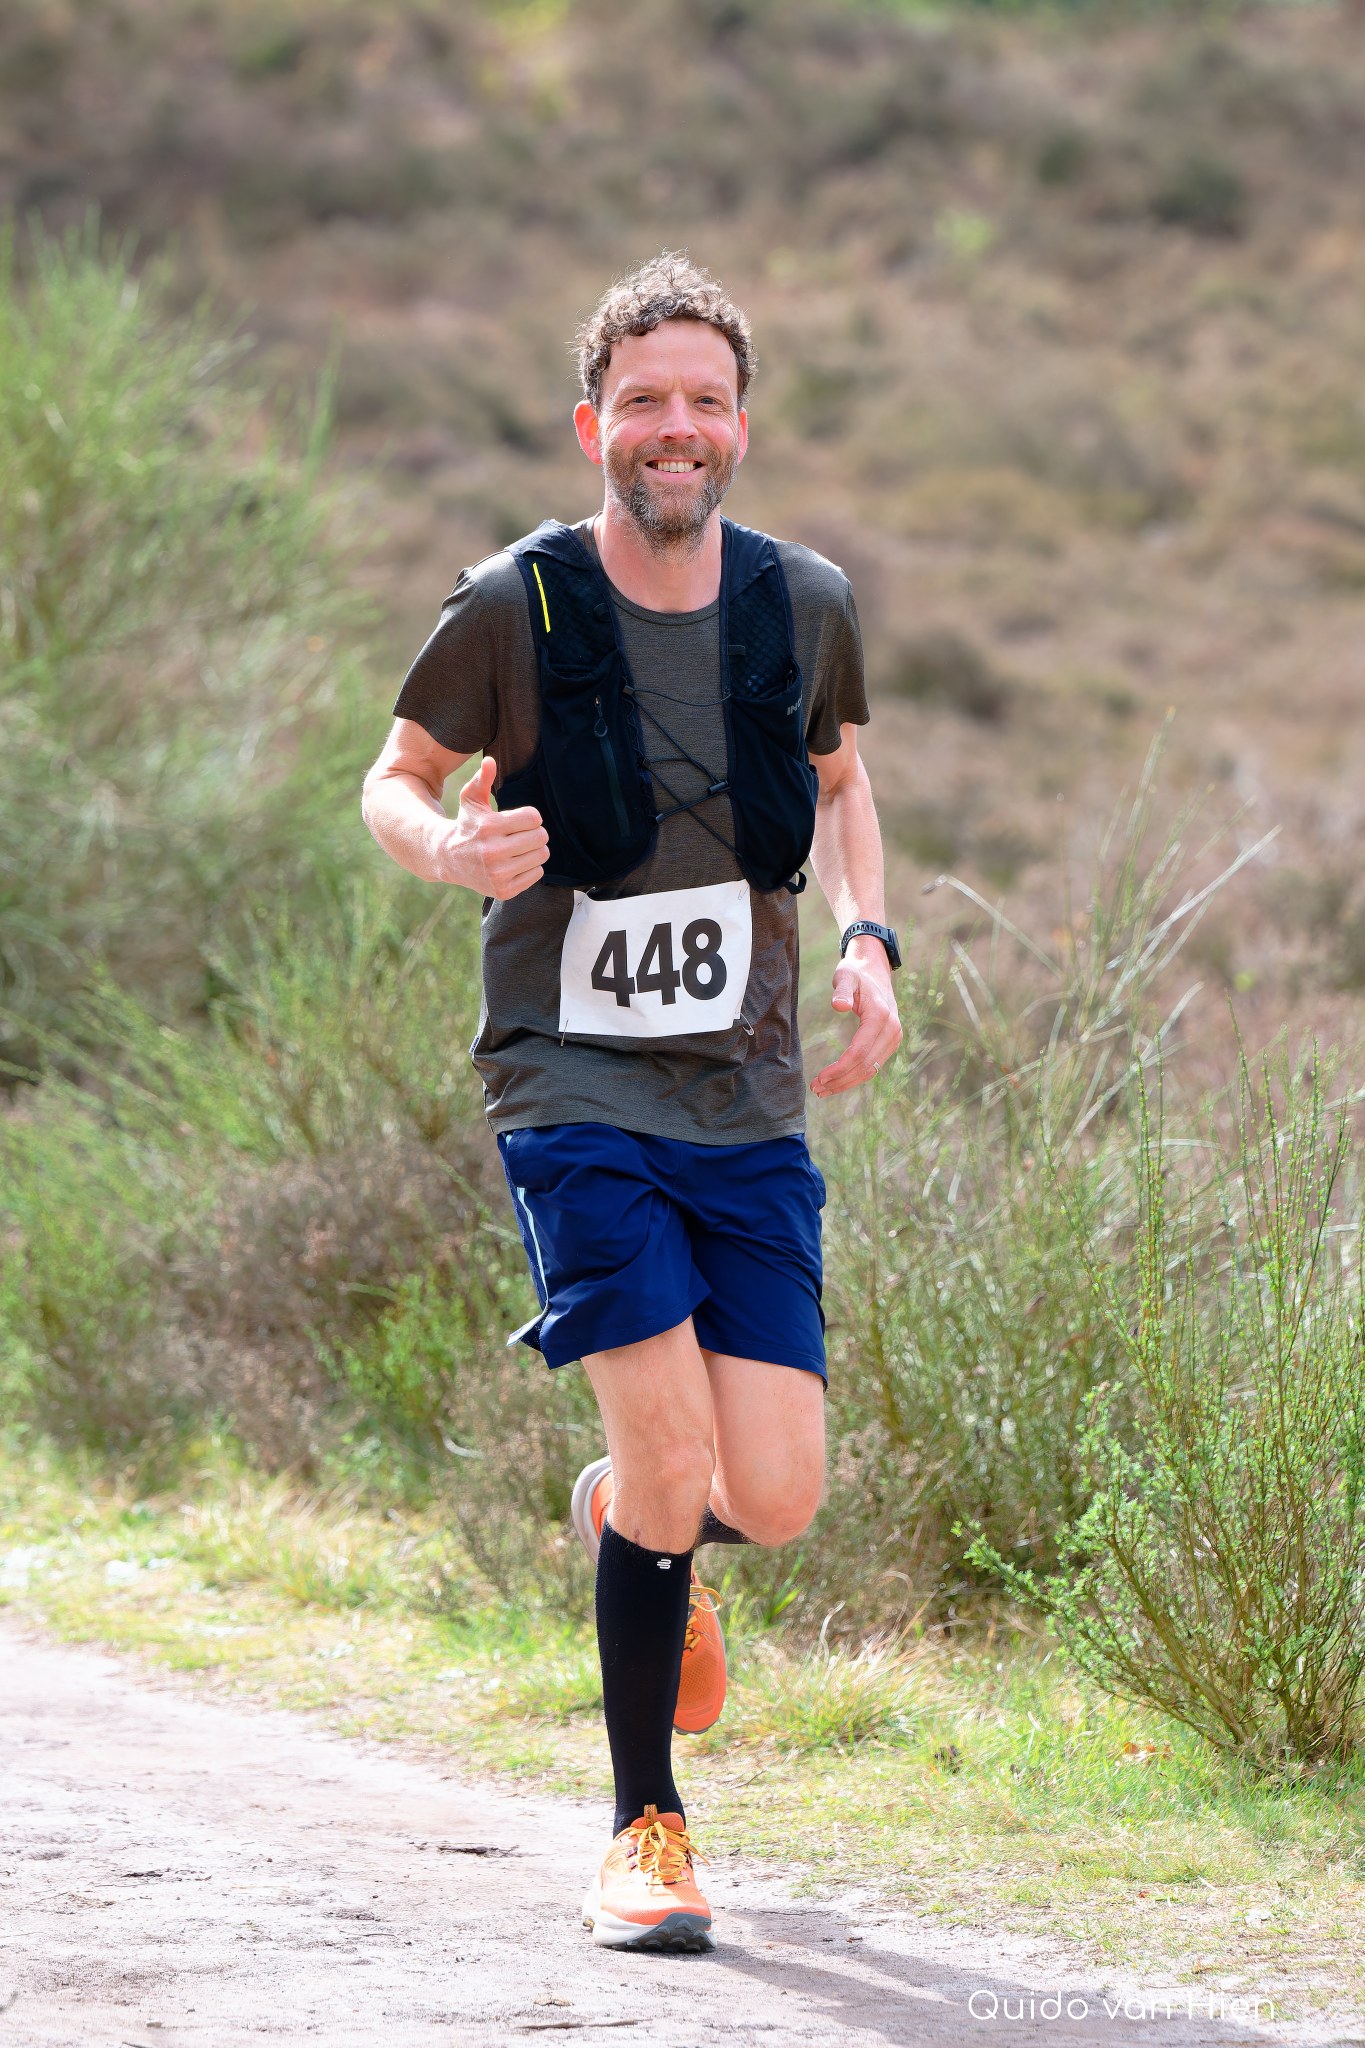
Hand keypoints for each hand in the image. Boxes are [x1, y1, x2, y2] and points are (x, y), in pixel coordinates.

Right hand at [439, 758, 548, 898]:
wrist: (448, 858)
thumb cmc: (466, 824)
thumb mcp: (471, 799)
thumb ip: (483, 779)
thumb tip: (491, 762)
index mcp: (489, 828)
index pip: (534, 818)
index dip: (529, 816)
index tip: (519, 820)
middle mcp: (492, 853)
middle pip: (541, 837)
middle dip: (534, 833)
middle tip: (520, 834)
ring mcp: (498, 874)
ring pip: (541, 856)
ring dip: (533, 850)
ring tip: (518, 848)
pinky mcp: (503, 891)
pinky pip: (537, 874)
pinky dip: (530, 868)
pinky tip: (514, 863)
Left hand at [810, 938, 902, 1096]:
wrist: (875, 970)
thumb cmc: (856, 973)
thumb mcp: (846, 976)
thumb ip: (842, 990)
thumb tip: (838, 1006)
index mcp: (880, 1016)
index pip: (859, 1051)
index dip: (840, 1068)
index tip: (819, 1077)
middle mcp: (892, 1030)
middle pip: (865, 1066)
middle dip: (840, 1080)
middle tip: (815, 1089)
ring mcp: (893, 1038)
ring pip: (870, 1070)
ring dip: (846, 1083)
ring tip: (822, 1090)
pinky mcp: (890, 1043)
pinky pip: (873, 1065)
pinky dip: (855, 1076)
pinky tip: (836, 1081)